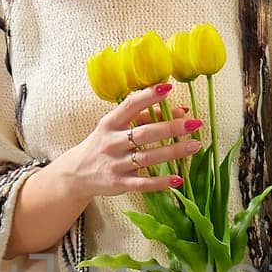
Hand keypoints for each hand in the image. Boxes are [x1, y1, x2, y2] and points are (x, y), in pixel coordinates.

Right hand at [72, 83, 203, 198]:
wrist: (76, 174)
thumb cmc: (103, 144)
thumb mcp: (116, 127)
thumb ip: (145, 117)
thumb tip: (181, 111)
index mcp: (110, 123)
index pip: (130, 105)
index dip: (149, 96)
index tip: (168, 88)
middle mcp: (112, 142)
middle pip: (144, 133)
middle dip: (170, 128)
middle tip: (194, 124)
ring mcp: (115, 164)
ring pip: (148, 158)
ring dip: (173, 152)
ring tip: (194, 146)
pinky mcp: (119, 183)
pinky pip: (143, 183)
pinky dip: (161, 182)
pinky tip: (178, 179)